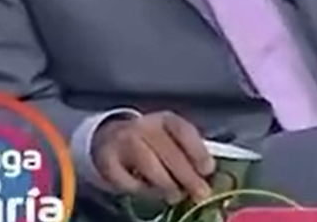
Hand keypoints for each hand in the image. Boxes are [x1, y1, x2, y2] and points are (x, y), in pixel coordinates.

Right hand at [92, 112, 214, 203]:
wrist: (110, 138)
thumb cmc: (150, 142)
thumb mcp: (171, 139)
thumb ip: (188, 152)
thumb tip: (206, 174)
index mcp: (165, 119)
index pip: (183, 131)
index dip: (197, 151)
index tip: (208, 169)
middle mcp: (144, 127)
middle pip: (168, 151)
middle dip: (187, 175)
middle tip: (199, 192)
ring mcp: (123, 142)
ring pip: (149, 165)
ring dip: (166, 184)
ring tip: (176, 196)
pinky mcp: (107, 161)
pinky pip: (127, 179)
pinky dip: (141, 189)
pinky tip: (151, 192)